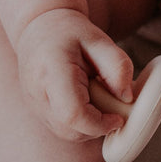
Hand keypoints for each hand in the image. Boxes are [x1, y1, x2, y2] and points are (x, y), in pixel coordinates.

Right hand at [15, 8, 133, 140]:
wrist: (39, 27)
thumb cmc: (71, 33)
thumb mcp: (100, 41)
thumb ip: (118, 67)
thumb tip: (126, 98)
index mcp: (52, 70)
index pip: (73, 114)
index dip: (99, 123)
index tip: (118, 117)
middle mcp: (38, 92)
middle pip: (70, 129)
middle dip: (97, 127)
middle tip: (111, 108)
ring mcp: (34, 104)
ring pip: (66, 133)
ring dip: (89, 127)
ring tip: (97, 100)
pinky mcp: (36, 111)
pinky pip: (62, 129)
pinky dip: (80, 124)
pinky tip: (87, 103)